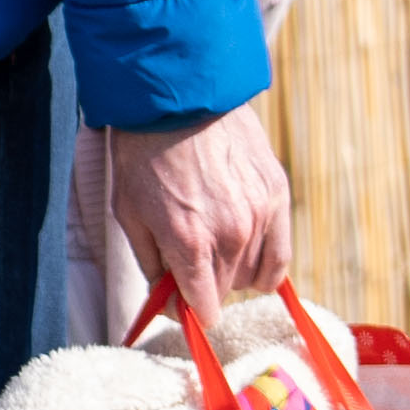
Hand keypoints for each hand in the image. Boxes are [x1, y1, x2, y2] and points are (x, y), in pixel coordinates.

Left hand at [87, 97, 293, 309]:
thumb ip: (153, 266)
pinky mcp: (277, 196)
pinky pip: (281, 254)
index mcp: (189, 242)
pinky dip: (266, 263)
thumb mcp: (129, 213)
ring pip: (254, 275)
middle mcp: (230, 234)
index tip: (183, 305)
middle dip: (207, 286)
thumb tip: (170, 304)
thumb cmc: (142, 156)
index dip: (191, 311)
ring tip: (214, 243)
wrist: (176, 99)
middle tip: (190, 262)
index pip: (204, 307)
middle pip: (227, 291)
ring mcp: (259, 215)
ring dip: (234, 271)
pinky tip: (249, 254)